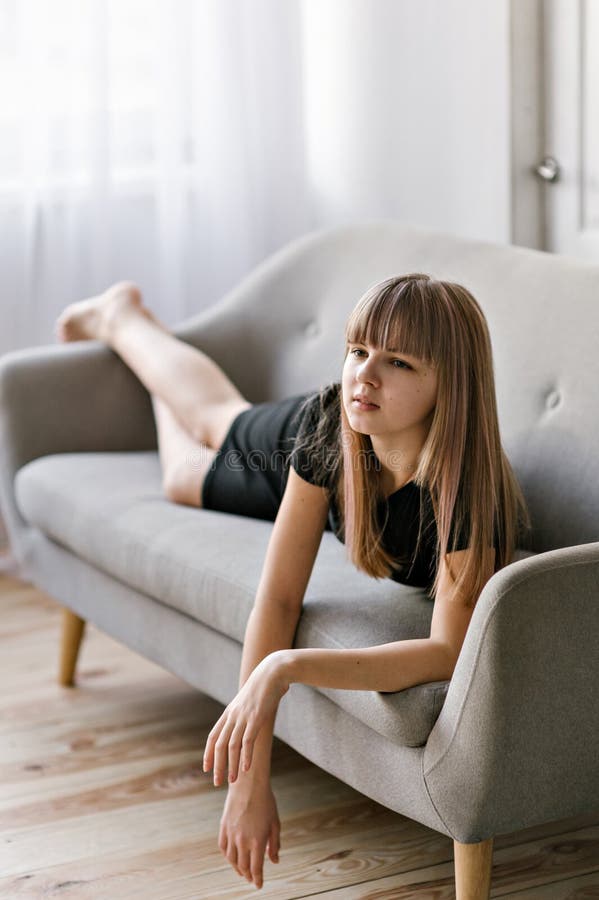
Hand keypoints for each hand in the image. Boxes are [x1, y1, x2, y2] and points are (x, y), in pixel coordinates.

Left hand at [203, 651, 289, 784]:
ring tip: (232, 780)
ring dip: (231, 765)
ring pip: (232, 746)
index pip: (213, 736)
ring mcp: (244, 717)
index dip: (208, 753)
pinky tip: (246, 768)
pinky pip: (248, 741)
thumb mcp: (250, 701)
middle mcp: (233, 715)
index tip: (206, 768)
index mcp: (229, 712)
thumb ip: (246, 713)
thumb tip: (248, 722)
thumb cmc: (264, 686)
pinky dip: (245, 756)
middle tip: (217, 782)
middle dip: (217, 765)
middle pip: (219, 745)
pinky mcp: (256, 718)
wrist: (273, 672)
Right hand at [219, 779, 280, 888]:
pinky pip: (223, 847)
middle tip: (252, 879)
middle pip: (243, 866)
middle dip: (248, 875)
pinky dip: (227, 856)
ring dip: (237, 868)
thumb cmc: (266, 802)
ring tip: (242, 871)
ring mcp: (232, 834)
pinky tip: (232, 857)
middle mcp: (243, 840)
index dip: (257, 879)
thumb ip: (274, 844)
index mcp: (257, 840)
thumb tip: (274, 861)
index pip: (256, 868)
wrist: (248, 784)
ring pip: (232, 859)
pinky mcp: (224, 827)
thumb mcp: (275, 823)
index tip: (259, 885)